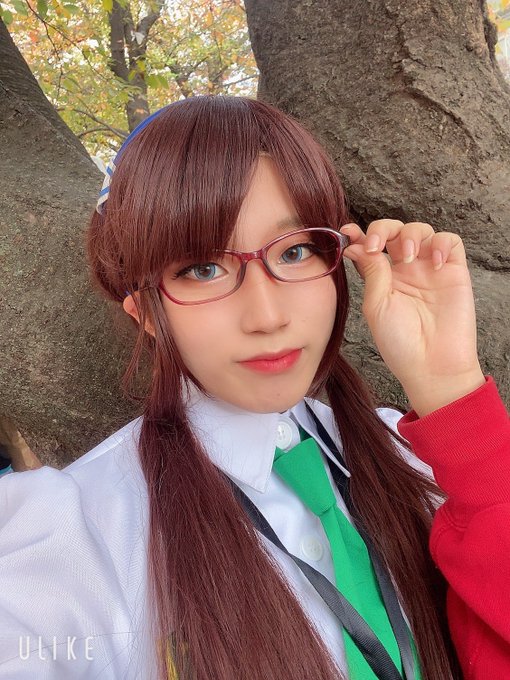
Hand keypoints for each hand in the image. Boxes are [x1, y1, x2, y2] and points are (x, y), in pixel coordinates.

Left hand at [340, 219, 484, 415]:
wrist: (431, 365)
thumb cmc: (400, 343)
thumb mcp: (376, 305)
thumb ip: (371, 272)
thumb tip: (355, 245)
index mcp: (384, 279)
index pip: (371, 247)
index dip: (359, 235)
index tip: (347, 232)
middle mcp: (406, 271)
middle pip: (394, 232)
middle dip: (382, 229)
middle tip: (375, 244)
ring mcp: (430, 270)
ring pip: (421, 230)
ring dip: (410, 234)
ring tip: (406, 257)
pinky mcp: (454, 272)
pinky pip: (451, 241)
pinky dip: (441, 243)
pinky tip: (433, 262)